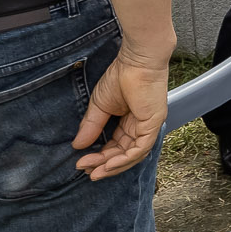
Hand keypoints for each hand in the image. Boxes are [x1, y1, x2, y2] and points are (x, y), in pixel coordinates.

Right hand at [75, 49, 167, 180]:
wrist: (136, 60)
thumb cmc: (121, 75)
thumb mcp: (99, 105)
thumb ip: (91, 126)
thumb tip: (77, 145)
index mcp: (129, 122)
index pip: (115, 146)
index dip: (99, 157)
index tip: (81, 163)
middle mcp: (140, 127)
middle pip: (123, 154)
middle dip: (103, 164)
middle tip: (85, 169)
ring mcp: (148, 126)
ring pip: (132, 155)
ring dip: (113, 166)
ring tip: (95, 171)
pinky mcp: (153, 124)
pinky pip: (140, 149)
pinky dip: (125, 159)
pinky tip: (109, 164)